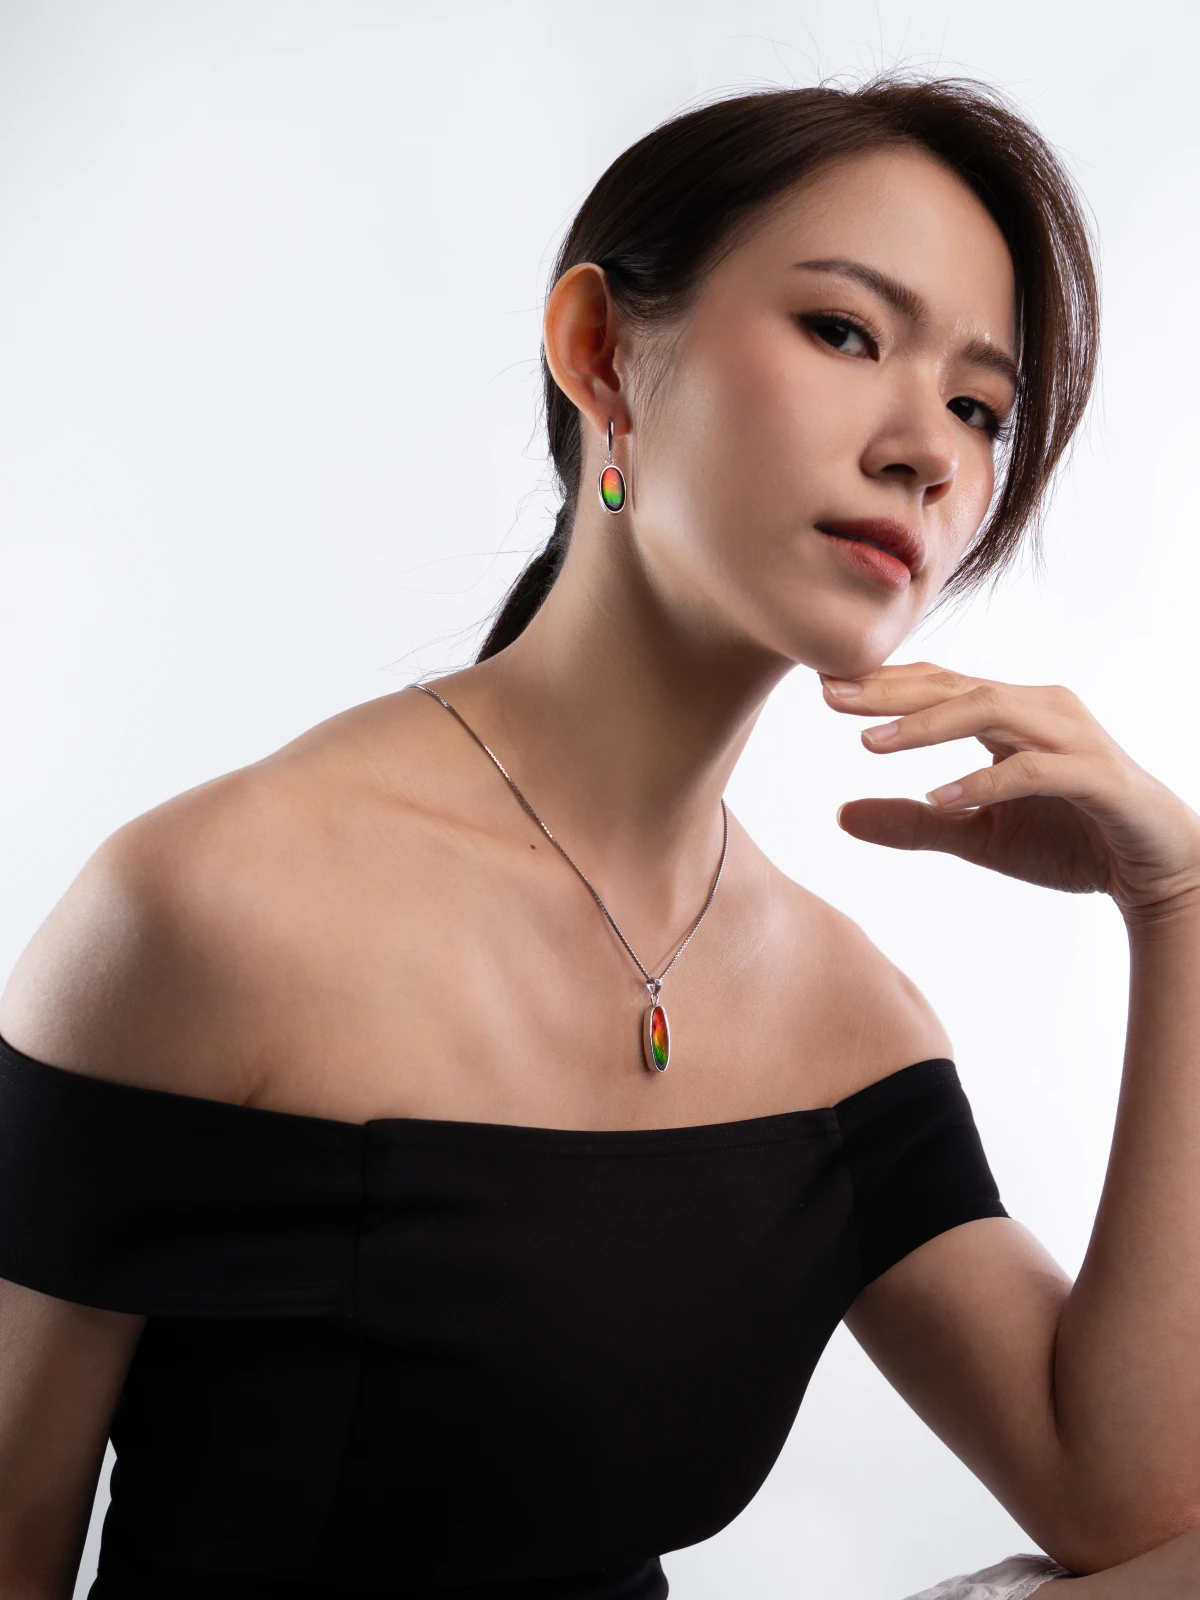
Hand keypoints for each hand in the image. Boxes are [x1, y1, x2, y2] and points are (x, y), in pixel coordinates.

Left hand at [819, 661, 1199, 922]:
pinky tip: (938, 797)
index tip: (822, 687)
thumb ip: (913, 823)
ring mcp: (1071, 738)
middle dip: (889, 691)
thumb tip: (839, 815)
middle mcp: (1040, 711)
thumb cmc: (1069, 840)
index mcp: (1011, 714)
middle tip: (828, 696)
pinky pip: (1032, 769)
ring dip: (927, 726)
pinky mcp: (1096, 777)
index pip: (939, 684)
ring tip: (871, 745)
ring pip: (990, 712)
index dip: (883, 683)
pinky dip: (983, 782)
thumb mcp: (977, 836)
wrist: (1158, 872)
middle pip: (955, 686)